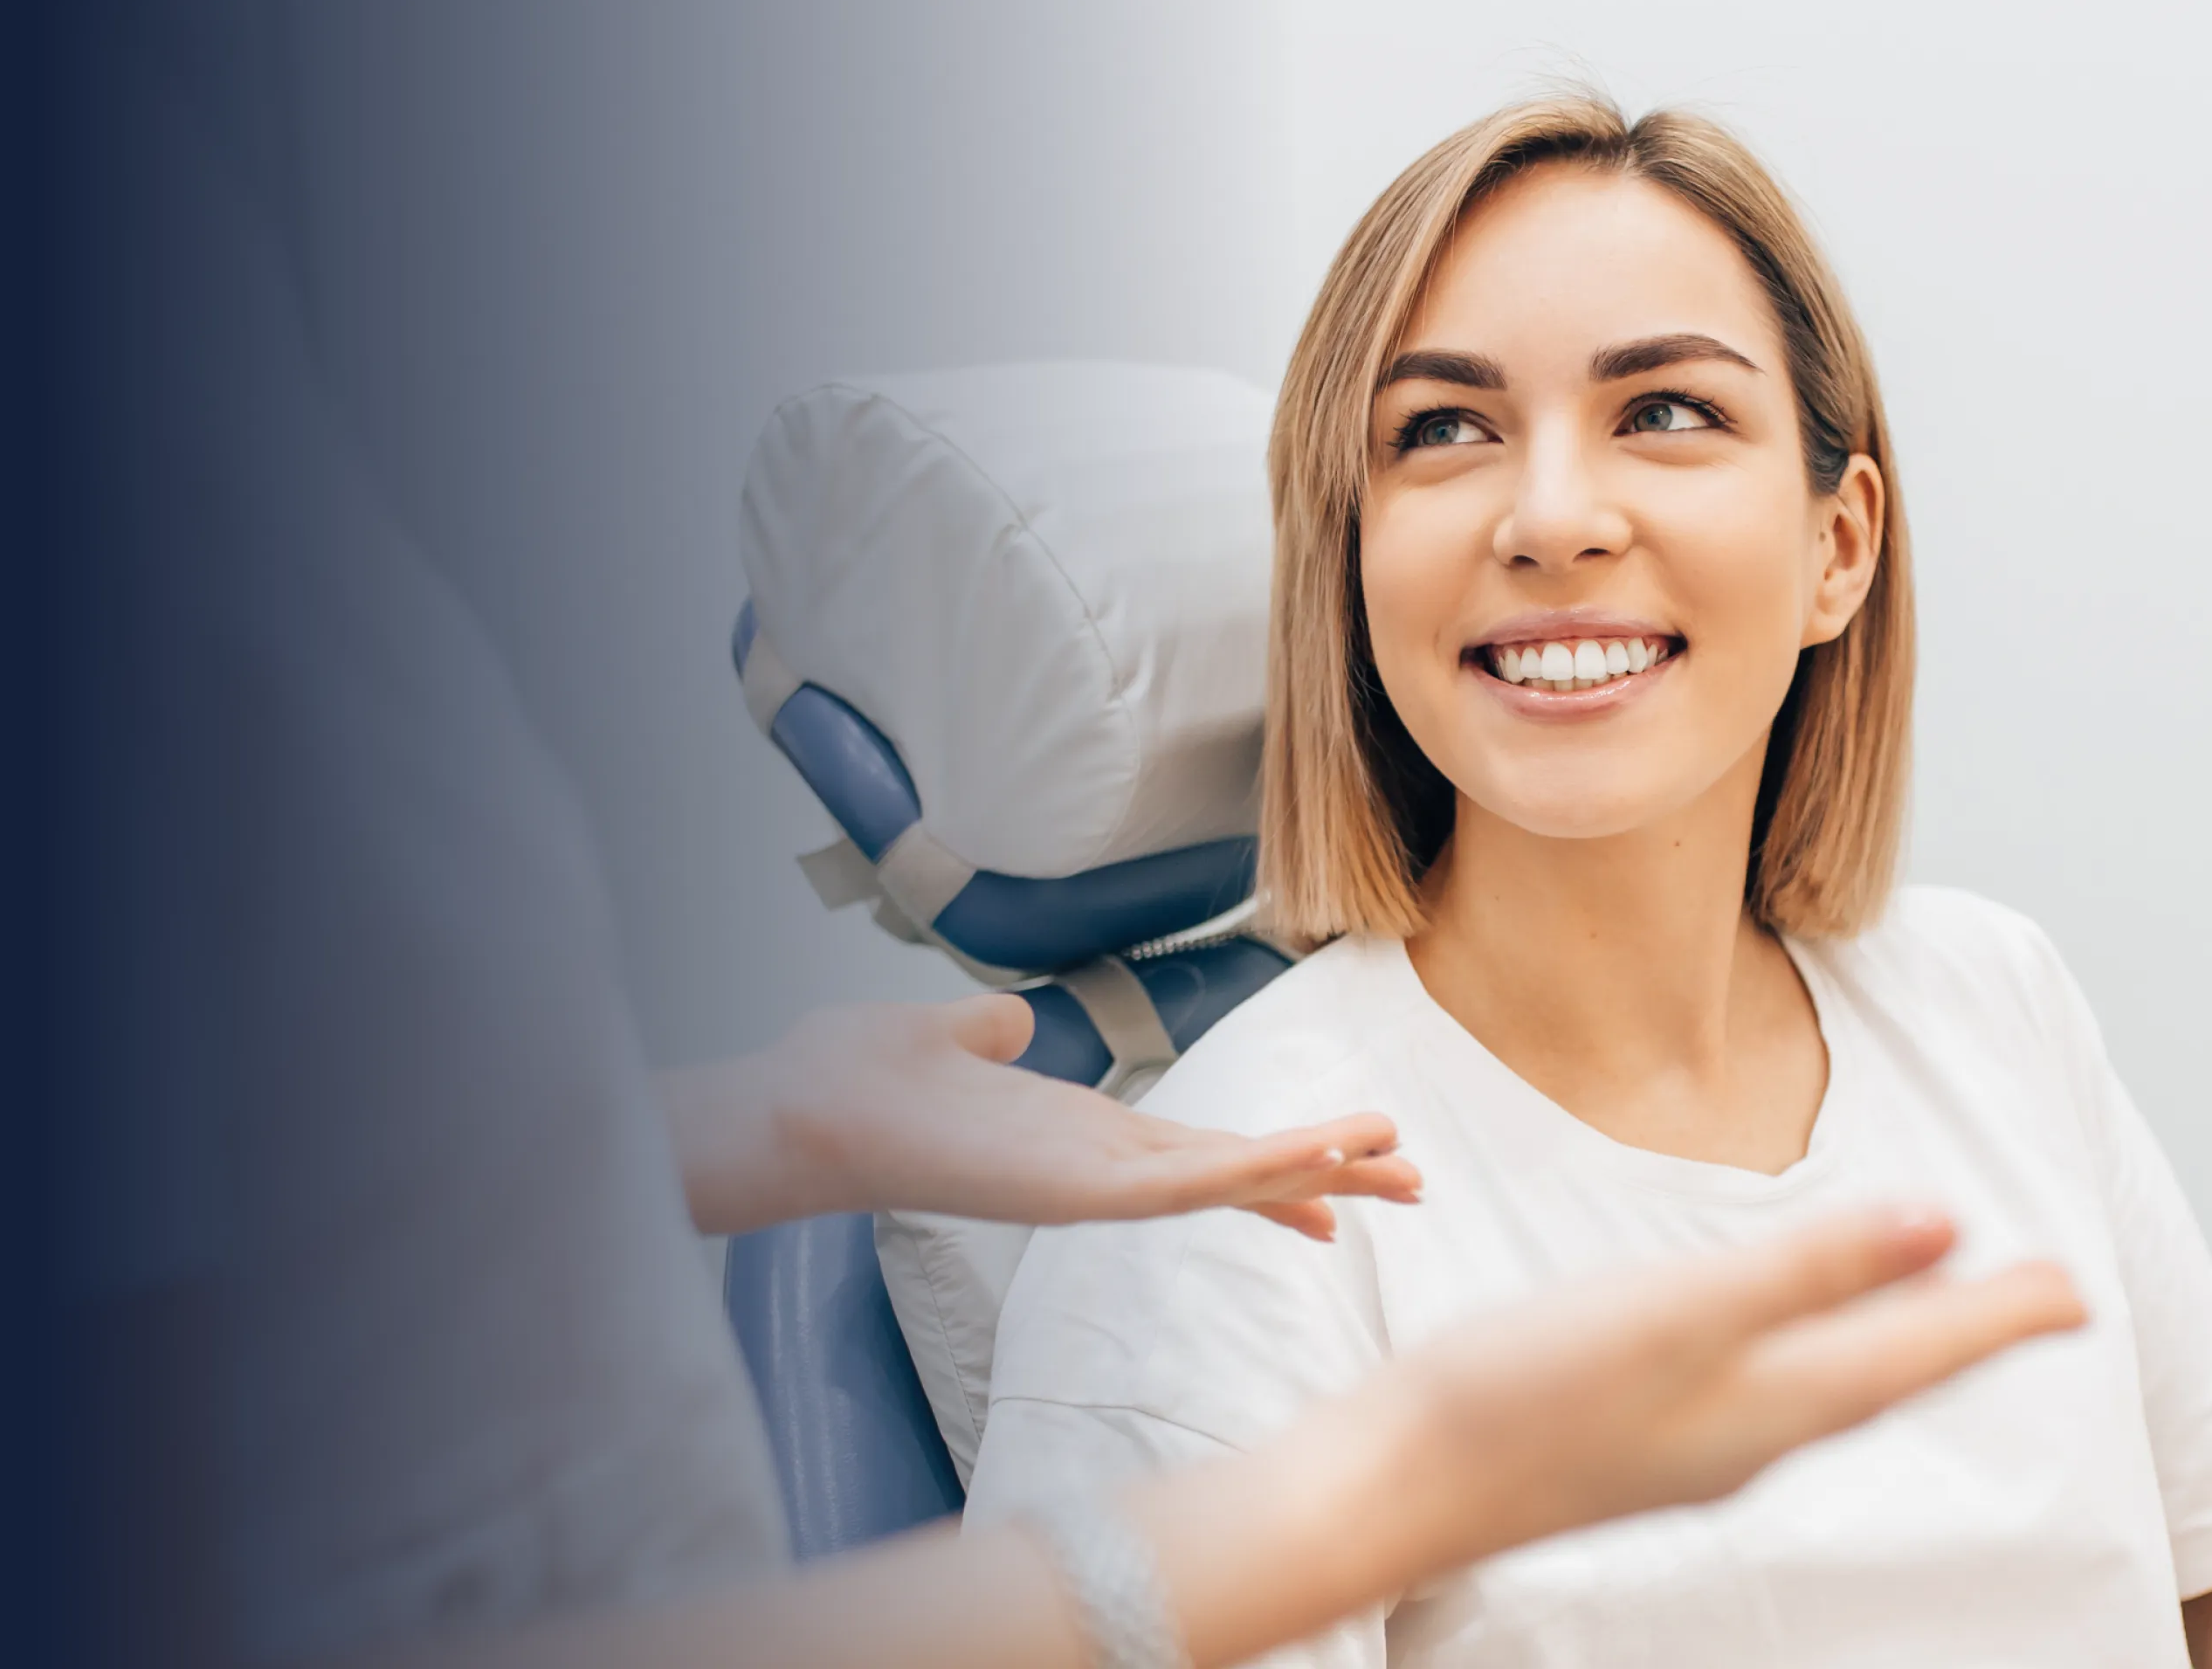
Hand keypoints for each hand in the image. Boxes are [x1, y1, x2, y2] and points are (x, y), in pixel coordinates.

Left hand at [660, 993, 1419, 1236]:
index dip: (1271, 1156)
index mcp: (1075, 1134)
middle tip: (1414, 1181)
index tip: (1344, 1164)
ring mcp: (1089, 1186)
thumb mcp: (945, 1039)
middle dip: (1323, 1175)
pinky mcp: (1076, 1192)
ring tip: (1398, 1162)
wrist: (797, 1107)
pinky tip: (1315, 1161)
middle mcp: (1092, 1168)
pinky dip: (1253, 1171)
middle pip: (1233, 1172)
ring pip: (1226, 1180)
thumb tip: (1007, 1020)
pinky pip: (1184, 1184)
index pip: (1194, 1148)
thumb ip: (986, 1034)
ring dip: (1312, 1169)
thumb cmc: (854, 1081)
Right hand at [1351, 1206, 2088, 1574]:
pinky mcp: (1636, 1440)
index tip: (2077, 1289)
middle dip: (1963, 1334)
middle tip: (2035, 1300)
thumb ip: (1808, 1269)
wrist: (1399, 1485)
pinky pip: (1765, 1394)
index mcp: (1776, 1403)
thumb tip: (1942, 1224)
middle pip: (1886, 1377)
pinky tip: (1776, 1342)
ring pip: (1827, 1389)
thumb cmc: (1523, 1398)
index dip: (2000, 1316)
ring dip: (1890, 1344)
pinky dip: (1809, 1356)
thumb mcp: (1679, 1311)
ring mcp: (1692, 1448)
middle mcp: (1750, 1437)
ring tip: (1930, 1310)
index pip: (1920, 1352)